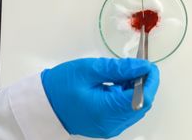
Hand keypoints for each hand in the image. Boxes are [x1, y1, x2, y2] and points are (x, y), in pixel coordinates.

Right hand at [41, 58, 159, 137]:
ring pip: (134, 108)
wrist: (42, 105)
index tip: (147, 64)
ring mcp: (108, 128)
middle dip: (143, 83)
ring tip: (121, 73)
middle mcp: (111, 125)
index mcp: (106, 112)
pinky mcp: (105, 126)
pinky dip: (125, 96)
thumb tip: (143, 66)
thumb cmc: (61, 85)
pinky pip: (124, 111)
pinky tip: (115, 83)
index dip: (150, 80)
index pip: (142, 98)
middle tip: (134, 65)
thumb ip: (119, 68)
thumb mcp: (90, 70)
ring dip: (134, 89)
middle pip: (141, 104)